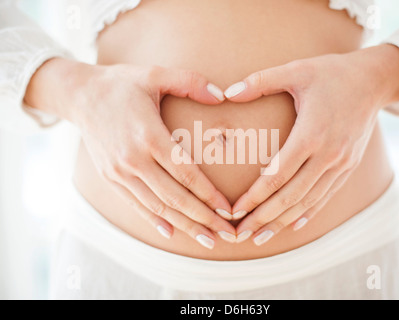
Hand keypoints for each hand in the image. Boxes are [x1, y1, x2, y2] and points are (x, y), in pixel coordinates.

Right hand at [26, 59, 235, 248]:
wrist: (79, 95)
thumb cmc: (122, 84)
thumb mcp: (155, 74)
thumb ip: (191, 82)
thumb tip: (222, 95)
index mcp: (148, 135)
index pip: (186, 174)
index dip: (210, 195)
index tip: (230, 210)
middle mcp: (133, 159)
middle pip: (175, 198)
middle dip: (204, 219)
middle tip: (228, 234)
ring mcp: (120, 172)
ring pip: (158, 207)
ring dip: (185, 226)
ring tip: (208, 240)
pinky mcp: (111, 178)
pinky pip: (136, 205)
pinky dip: (155, 221)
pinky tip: (172, 233)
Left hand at [224, 45, 398, 244]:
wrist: (375, 80)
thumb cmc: (332, 73)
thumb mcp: (296, 70)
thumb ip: (260, 81)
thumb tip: (227, 93)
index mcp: (311, 133)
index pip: (277, 174)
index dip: (254, 196)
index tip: (234, 211)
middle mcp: (328, 154)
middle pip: (291, 196)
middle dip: (263, 218)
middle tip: (240, 234)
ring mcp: (341, 164)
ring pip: (308, 201)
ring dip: (282, 222)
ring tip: (260, 237)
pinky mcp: (348, 167)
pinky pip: (325, 196)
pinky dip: (308, 212)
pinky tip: (293, 225)